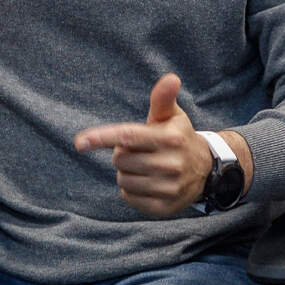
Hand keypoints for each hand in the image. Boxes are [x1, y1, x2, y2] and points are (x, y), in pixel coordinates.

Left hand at [73, 74, 211, 217]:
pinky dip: (131, 190)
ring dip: (126, 173)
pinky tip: (147, 182)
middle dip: (122, 154)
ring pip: (123, 180)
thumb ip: (163, 98)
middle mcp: (171, 164)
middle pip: (120, 160)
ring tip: (144, 166)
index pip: (128, 136)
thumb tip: (171, 78)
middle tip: (139, 150)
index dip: (102, 138)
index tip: (79, 142)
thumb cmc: (177, 136)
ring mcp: (169, 188)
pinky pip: (129, 197)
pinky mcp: (164, 207)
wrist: (204, 170)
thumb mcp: (171, 116)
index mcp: (170, 138)